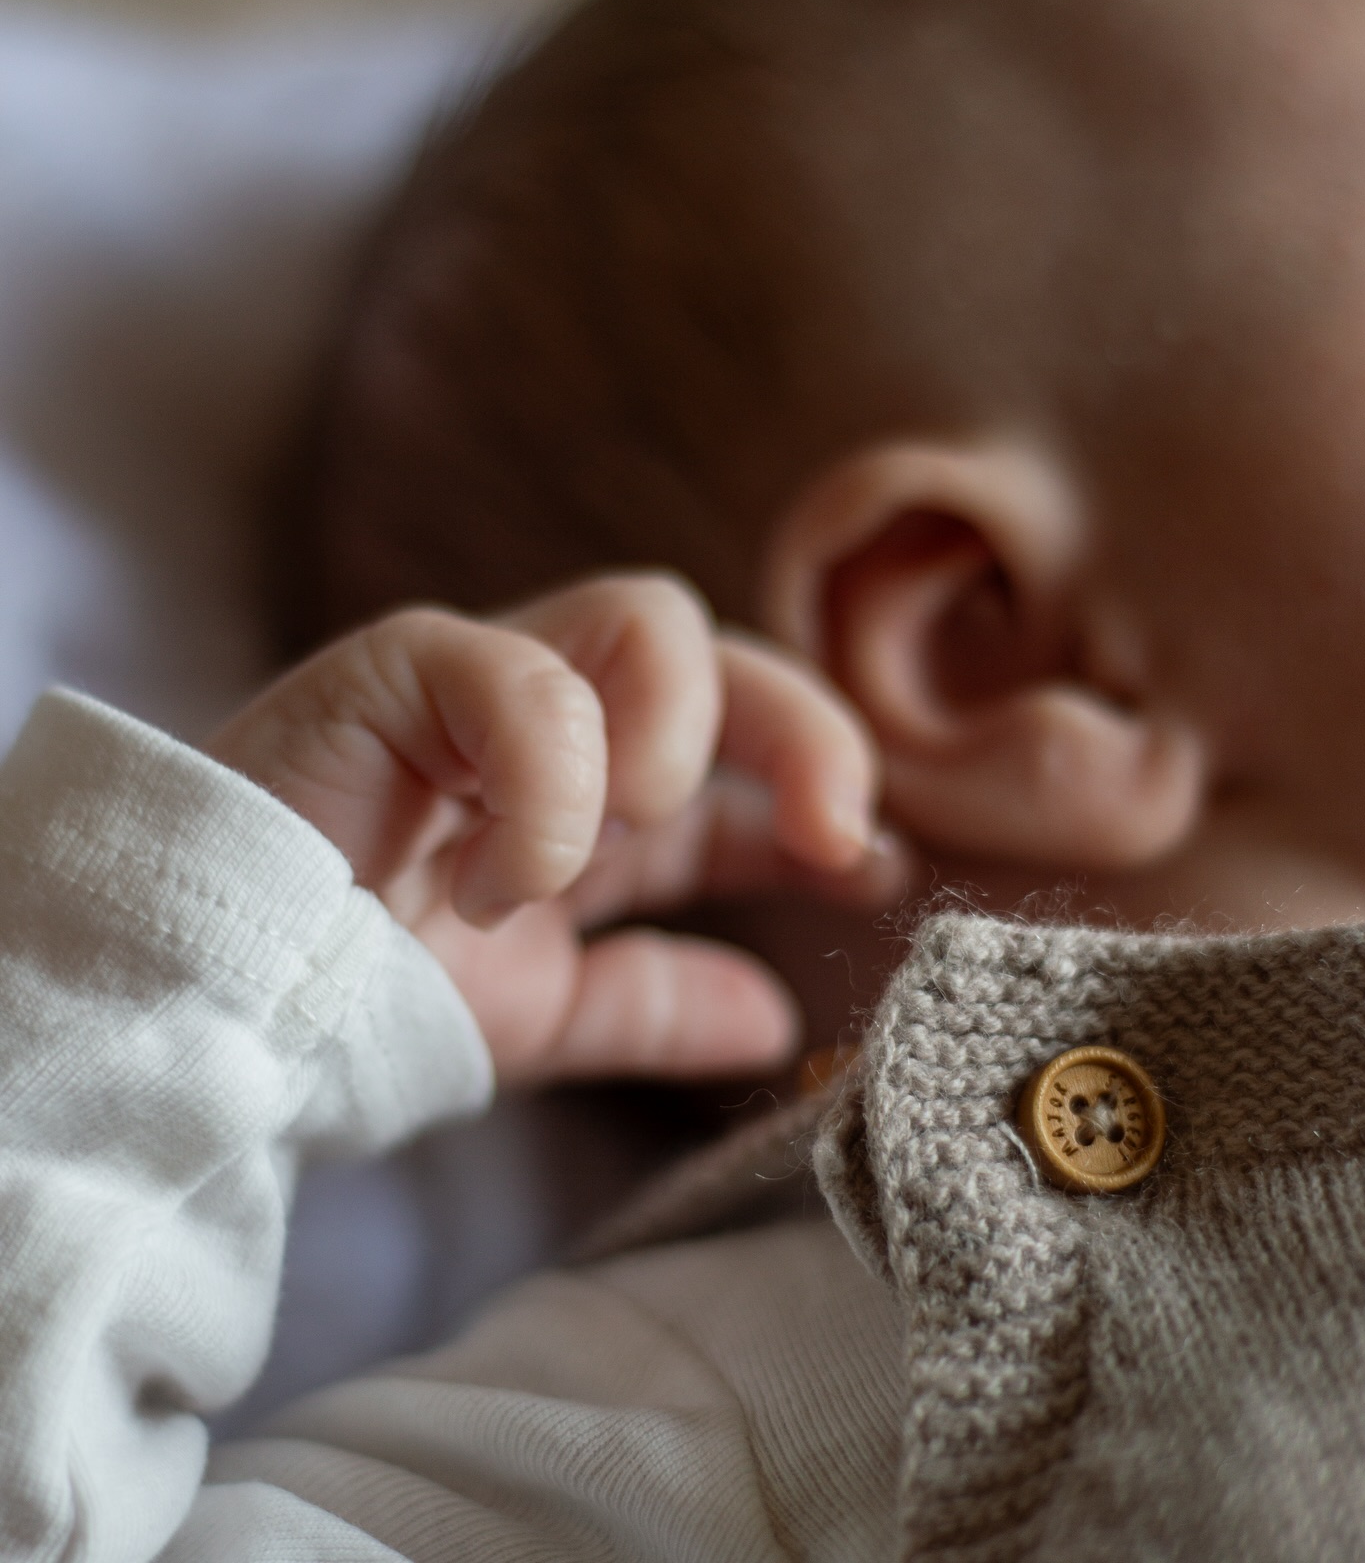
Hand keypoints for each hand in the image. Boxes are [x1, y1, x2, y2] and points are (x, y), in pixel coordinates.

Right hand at [208, 575, 906, 1083]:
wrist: (215, 1004)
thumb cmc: (360, 997)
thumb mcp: (540, 1013)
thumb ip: (654, 1005)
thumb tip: (778, 1024)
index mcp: (595, 794)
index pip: (743, 750)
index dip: (826, 787)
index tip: (874, 868)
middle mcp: (555, 721)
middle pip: (723, 652)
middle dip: (807, 730)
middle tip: (834, 840)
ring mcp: (481, 680)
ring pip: (648, 614)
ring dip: (679, 732)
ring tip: (631, 832)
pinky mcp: (400, 667)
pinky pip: (516, 672)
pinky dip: (549, 779)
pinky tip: (512, 874)